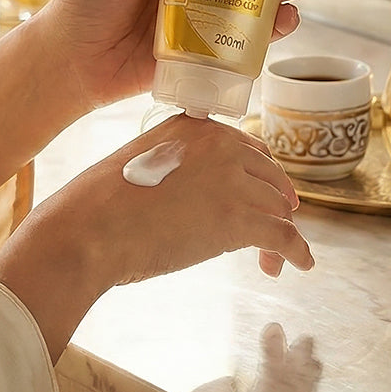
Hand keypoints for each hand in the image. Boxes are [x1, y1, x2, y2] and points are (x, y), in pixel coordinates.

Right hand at [0, 112, 313, 362]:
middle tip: (277, 225)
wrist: (90, 229)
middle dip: (275, 203)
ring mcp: (233, 181)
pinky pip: (284, 237)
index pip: (246, 148)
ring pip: (278, 208)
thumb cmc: (100, 205)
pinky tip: (301, 265)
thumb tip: (194, 195)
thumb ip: (175, 164)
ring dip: (281, 235)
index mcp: (195, 126)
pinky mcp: (240, 220)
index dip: (259, 175)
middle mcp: (221, 144)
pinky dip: (298, 252)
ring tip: (274, 261)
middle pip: (269, 176)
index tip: (265, 194)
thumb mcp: (141, 161)